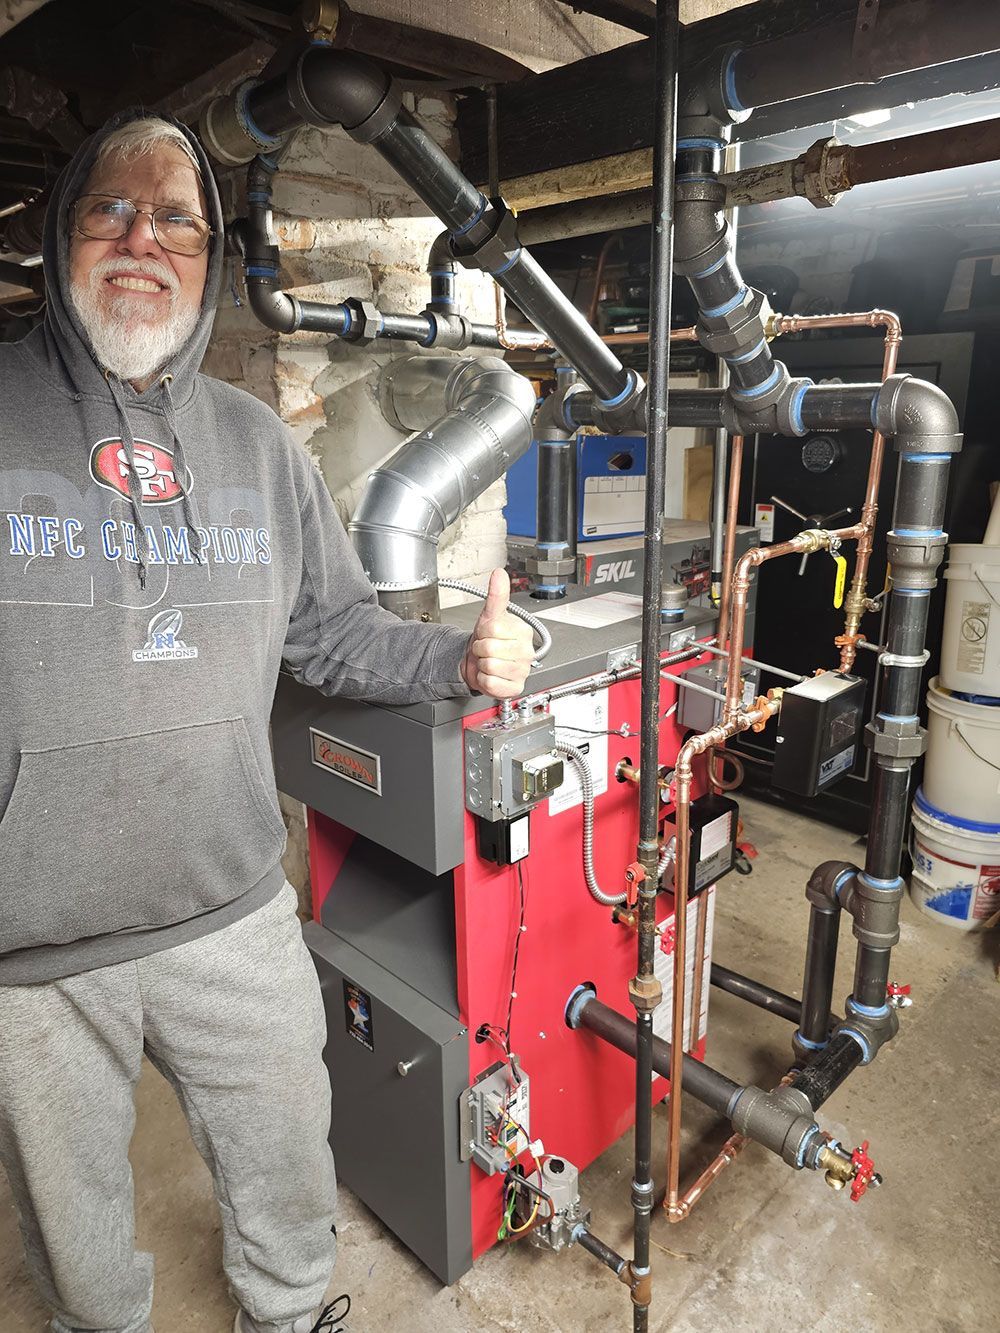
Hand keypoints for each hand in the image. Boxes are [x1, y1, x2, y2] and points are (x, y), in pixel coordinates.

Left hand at [461, 568, 534, 698]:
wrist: (482, 661)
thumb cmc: (489, 639)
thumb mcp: (490, 615)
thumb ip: (496, 596)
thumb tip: (499, 574)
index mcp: (523, 632)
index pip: (492, 628)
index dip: (482, 631)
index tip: (487, 633)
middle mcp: (526, 652)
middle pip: (489, 648)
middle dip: (481, 648)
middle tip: (486, 648)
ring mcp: (522, 671)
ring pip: (489, 666)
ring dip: (482, 665)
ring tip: (488, 660)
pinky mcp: (515, 688)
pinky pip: (490, 683)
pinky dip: (484, 680)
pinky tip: (491, 674)